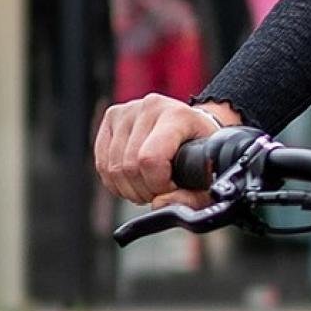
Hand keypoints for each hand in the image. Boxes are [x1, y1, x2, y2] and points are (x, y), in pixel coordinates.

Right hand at [93, 94, 237, 209]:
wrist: (194, 127)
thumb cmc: (201, 151)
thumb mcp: (209, 174)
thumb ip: (192, 198)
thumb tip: (159, 204)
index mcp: (177, 115)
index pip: (150, 159)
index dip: (157, 185)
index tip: (171, 187)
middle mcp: (150, 107)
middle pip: (129, 167)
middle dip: (145, 190)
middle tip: (160, 189)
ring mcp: (128, 110)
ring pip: (112, 168)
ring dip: (129, 188)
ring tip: (149, 184)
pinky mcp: (112, 117)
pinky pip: (101, 163)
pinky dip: (115, 181)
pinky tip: (134, 180)